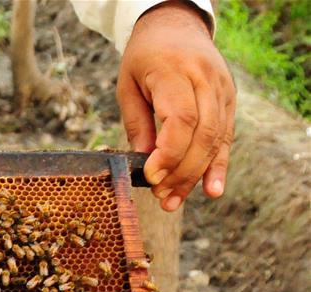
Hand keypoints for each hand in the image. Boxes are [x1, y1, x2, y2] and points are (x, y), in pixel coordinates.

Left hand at [117, 0, 235, 210]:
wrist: (175, 26)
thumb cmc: (144, 58)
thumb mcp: (128, 85)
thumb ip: (137, 123)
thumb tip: (142, 162)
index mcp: (175, 72)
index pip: (180, 119)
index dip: (168, 153)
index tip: (151, 176)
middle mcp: (205, 80)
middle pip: (202, 134)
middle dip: (181, 171)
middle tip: (161, 197)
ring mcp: (222, 89)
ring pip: (216, 139)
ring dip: (196, 175)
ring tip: (174, 201)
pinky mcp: (229, 99)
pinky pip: (226, 137)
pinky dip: (219, 165)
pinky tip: (212, 190)